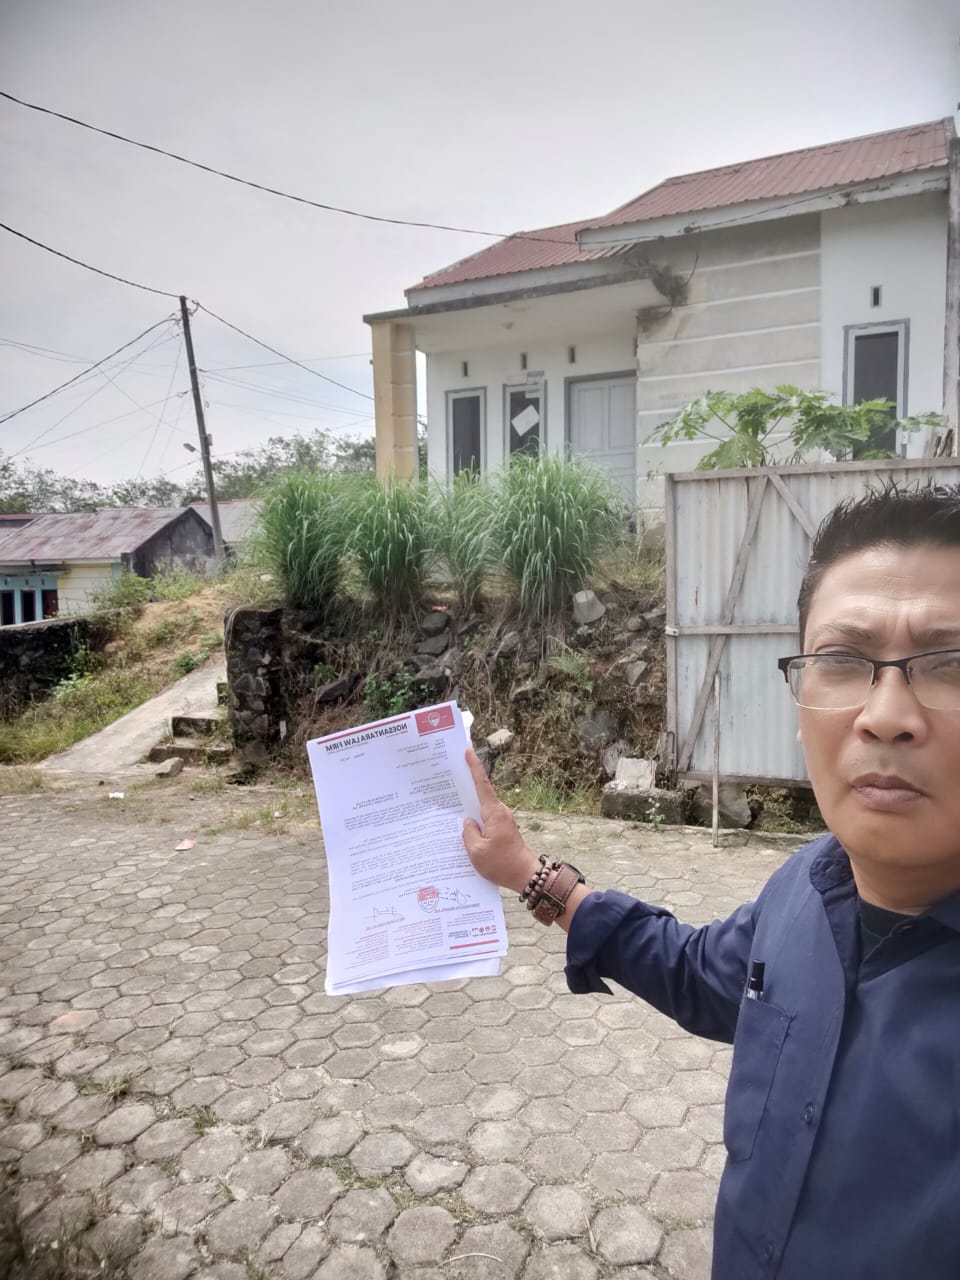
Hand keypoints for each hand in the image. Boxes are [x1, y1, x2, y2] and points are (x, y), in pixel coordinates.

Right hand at [462, 748, 539, 893]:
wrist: (526, 876)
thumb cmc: (502, 864)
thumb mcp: (476, 852)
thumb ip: (468, 833)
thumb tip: (467, 822)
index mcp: (494, 813)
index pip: (482, 785)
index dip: (474, 767)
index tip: (468, 751)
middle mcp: (500, 813)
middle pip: (481, 793)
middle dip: (466, 783)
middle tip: (450, 773)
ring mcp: (502, 821)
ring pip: (482, 808)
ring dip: (469, 804)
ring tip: (451, 802)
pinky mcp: (503, 830)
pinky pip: (486, 819)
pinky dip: (475, 819)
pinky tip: (464, 826)